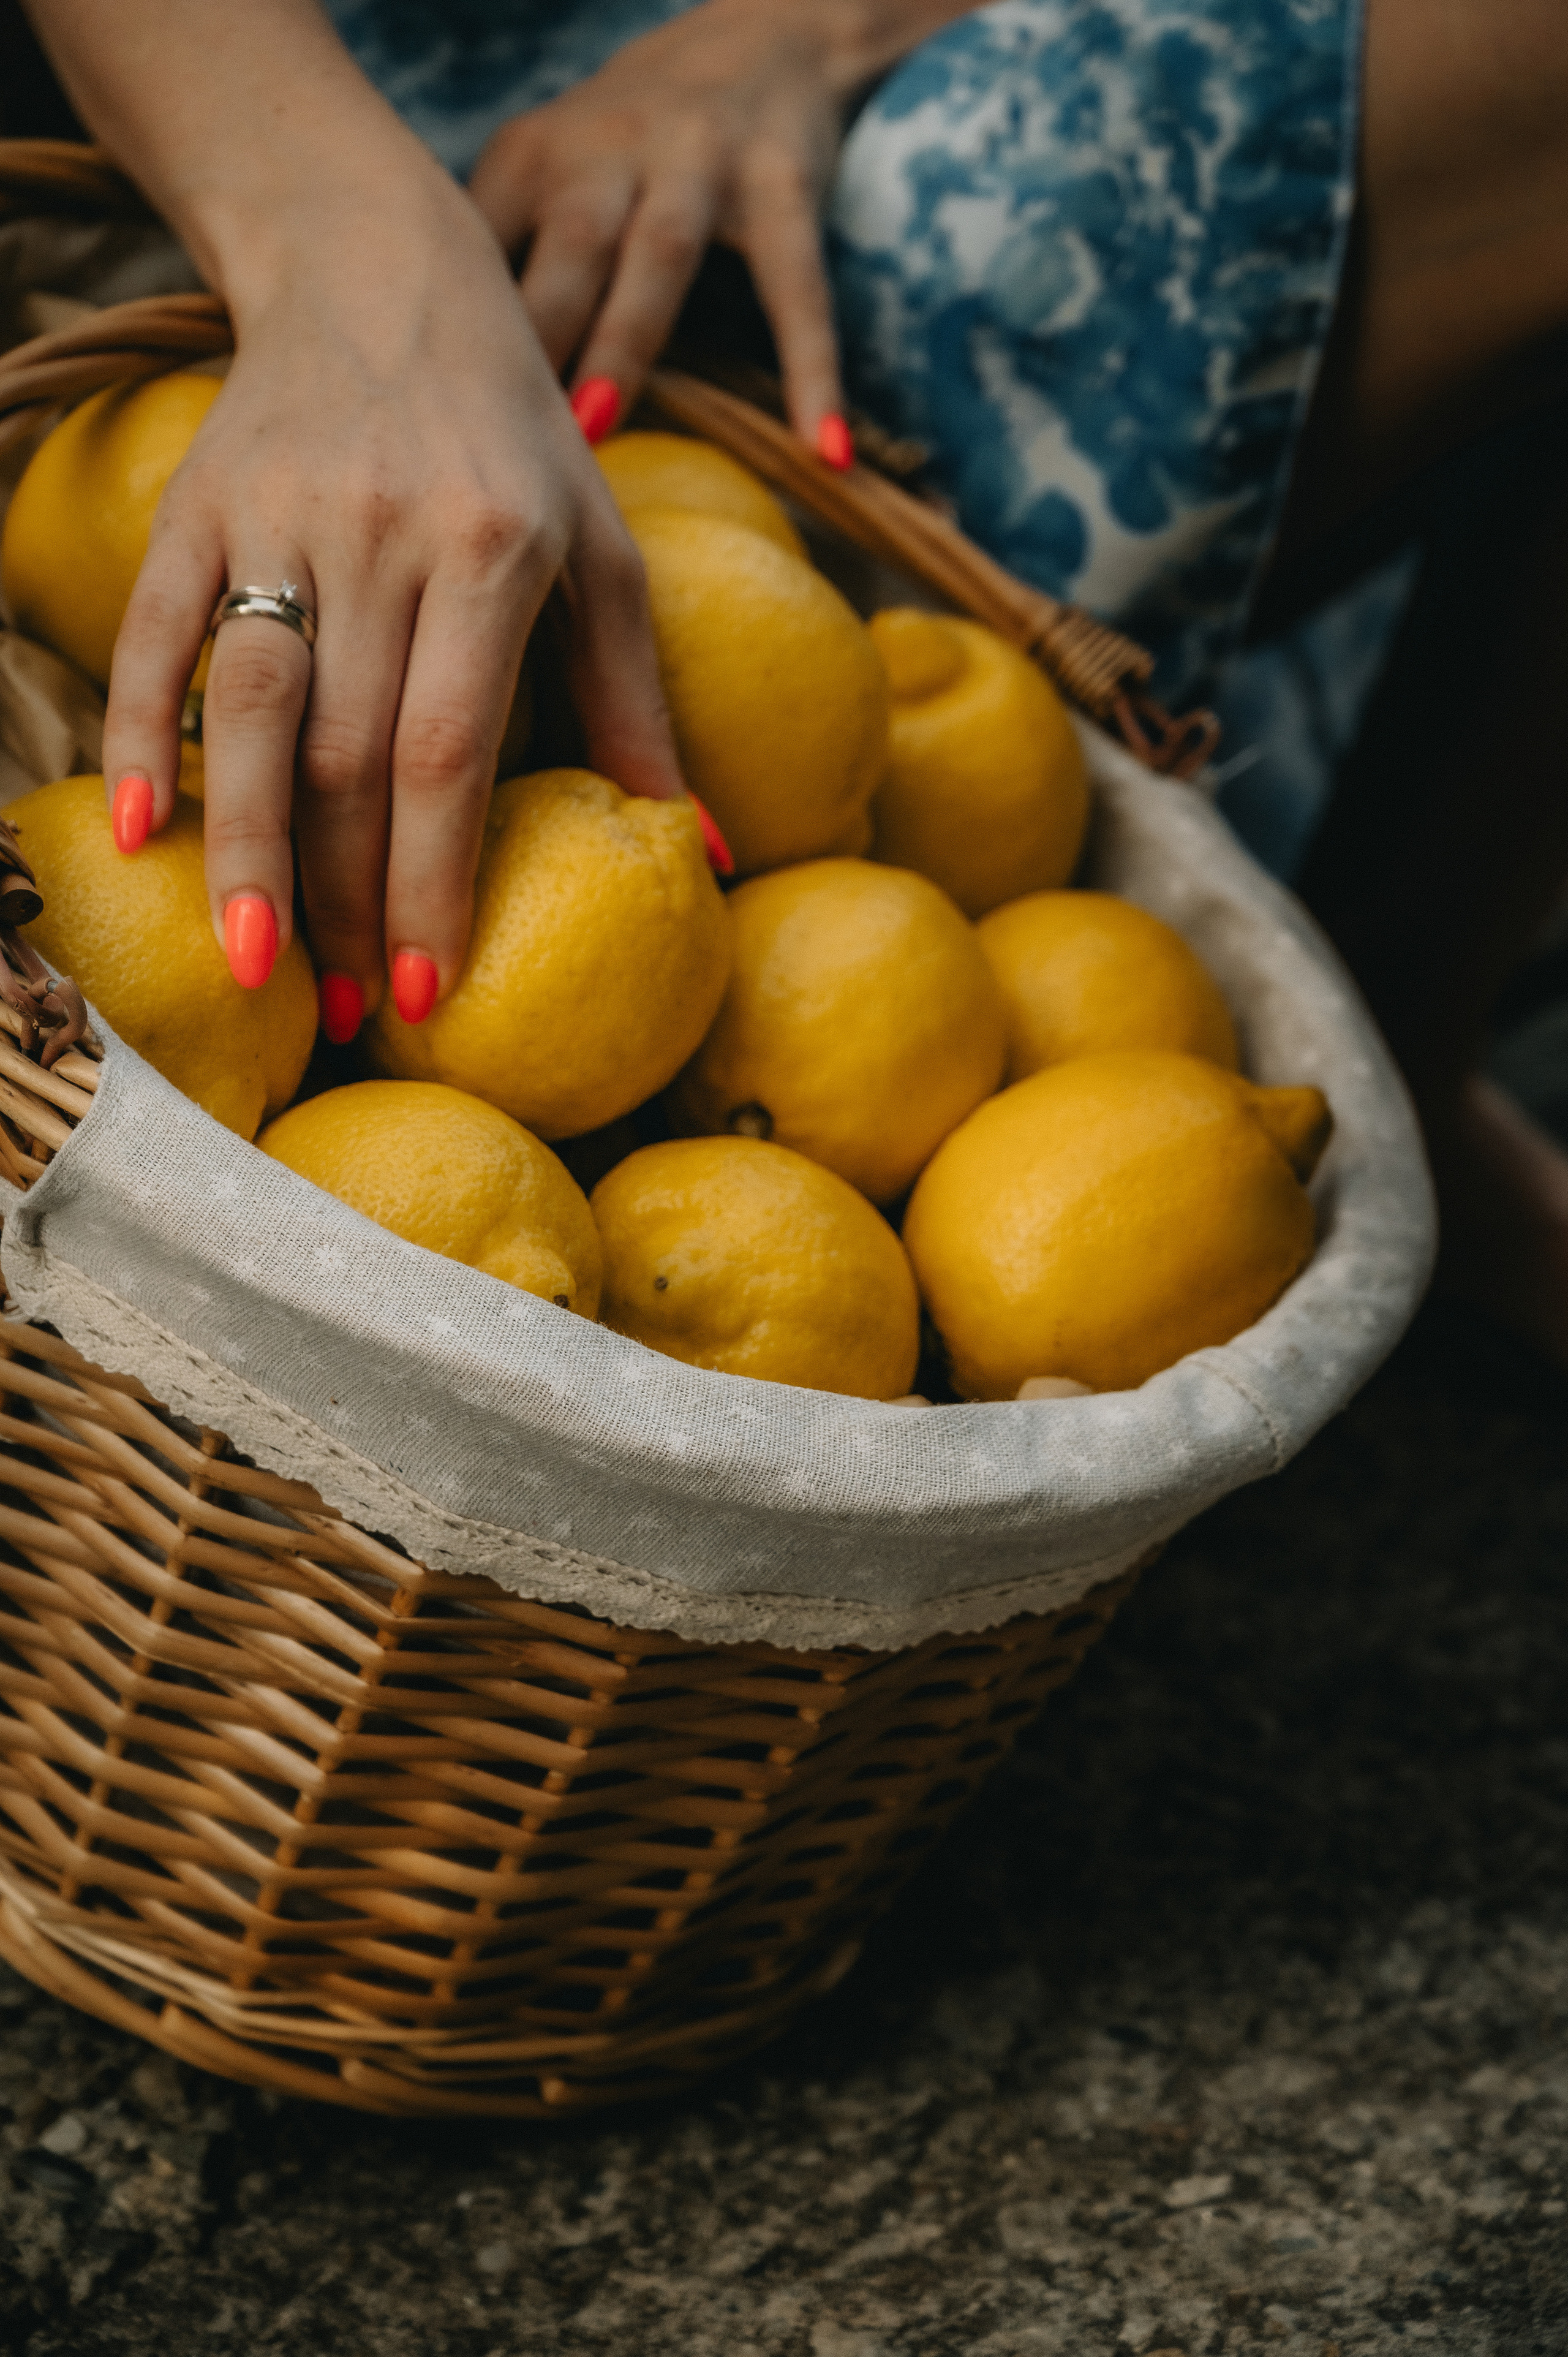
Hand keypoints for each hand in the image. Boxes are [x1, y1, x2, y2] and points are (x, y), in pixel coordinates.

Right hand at [100, 163, 681, 1022]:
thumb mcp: (604, 549)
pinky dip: (140, 731)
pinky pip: (155, 633)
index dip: (434, 881)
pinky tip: (140, 835)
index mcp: (493, 549)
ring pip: (248, 708)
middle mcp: (381, 534)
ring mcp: (276, 516)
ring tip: (251, 964)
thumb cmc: (514, 437)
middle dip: (344, 897)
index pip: (450, 752)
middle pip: (347, 752)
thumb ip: (638, 700)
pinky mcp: (193, 502)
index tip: (433, 994)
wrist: (380, 269)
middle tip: (347, 1011)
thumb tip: (701, 851)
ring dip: (245, 849)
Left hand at [468, 0, 853, 448]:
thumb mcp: (548, 169)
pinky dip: (812, 370)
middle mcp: (613, 146)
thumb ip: (498, 252)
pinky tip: (825, 450)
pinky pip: (797, 287)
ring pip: (659, 257)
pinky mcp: (785, 181)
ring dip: (624, 344)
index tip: (428, 414)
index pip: (483, 244)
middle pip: (567, 246)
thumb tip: (430, 376)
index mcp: (539, 156)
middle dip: (534, 334)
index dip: (455, 324)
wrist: (764, 37)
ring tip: (594, 432)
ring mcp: (701, 160)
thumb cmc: (631, 142)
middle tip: (496, 434)